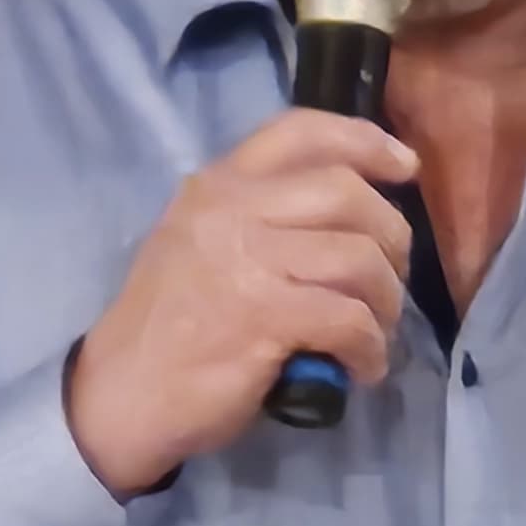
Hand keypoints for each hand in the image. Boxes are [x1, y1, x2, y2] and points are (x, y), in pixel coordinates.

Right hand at [66, 111, 416, 495]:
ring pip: (359, 257)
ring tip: (377, 331)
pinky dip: (371, 348)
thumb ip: (258, 216)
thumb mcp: (199, 241)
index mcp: (218, 185)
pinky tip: (363, 367)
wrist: (121, 394)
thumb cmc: (168, 323)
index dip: (365, 140)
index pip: (301, 131)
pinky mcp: (264, 317)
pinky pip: (350, 319)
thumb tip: (350, 212)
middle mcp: (232, 210)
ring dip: (386, 300)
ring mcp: (247, 262)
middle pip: (347, 192)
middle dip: (391, 236)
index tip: (404, 165)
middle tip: (390, 279)